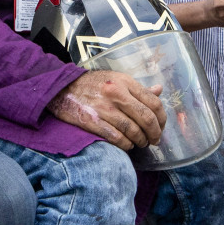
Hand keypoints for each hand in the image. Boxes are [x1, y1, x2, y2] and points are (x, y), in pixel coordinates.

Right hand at [47, 69, 164, 149]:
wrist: (61, 89)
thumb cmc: (92, 85)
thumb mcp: (116, 79)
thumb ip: (138, 88)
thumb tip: (159, 91)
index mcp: (125, 82)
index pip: (153, 102)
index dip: (162, 118)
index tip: (161, 126)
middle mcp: (116, 94)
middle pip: (146, 118)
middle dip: (155, 133)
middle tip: (155, 140)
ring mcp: (104, 109)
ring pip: (133, 131)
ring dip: (141, 141)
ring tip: (141, 143)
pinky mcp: (93, 122)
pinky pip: (117, 138)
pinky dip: (126, 145)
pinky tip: (127, 145)